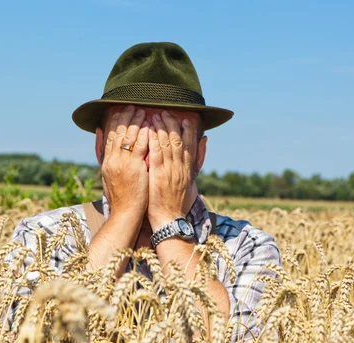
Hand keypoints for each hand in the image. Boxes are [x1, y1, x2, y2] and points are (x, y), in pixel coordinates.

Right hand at [99, 105, 149, 218]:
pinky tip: (150, 127)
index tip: (121, 109)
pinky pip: (140, 148)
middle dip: (126, 117)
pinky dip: (145, 136)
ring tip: (144, 111)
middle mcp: (113, 160)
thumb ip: (105, 156)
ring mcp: (123, 164)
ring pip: (129, 137)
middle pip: (118, 132)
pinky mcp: (135, 168)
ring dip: (137, 122)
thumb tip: (101, 136)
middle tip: (133, 105)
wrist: (124, 213)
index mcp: (107, 161)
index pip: (110, 135)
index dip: (116, 121)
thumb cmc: (121, 197)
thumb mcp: (108, 175)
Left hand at [147, 111, 195, 230]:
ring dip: (161, 128)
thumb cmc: (178, 203)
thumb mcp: (192, 183)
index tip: (184, 118)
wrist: (170, 220)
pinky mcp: (158, 176)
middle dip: (172, 124)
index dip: (187, 130)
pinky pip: (156, 155)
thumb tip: (204, 144)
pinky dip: (153, 142)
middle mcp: (181, 168)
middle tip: (166, 111)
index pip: (190, 145)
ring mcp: (170, 171)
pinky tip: (149, 132)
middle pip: (178, 140)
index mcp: (188, 169)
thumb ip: (196, 163)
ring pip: (167, 145)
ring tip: (156, 116)